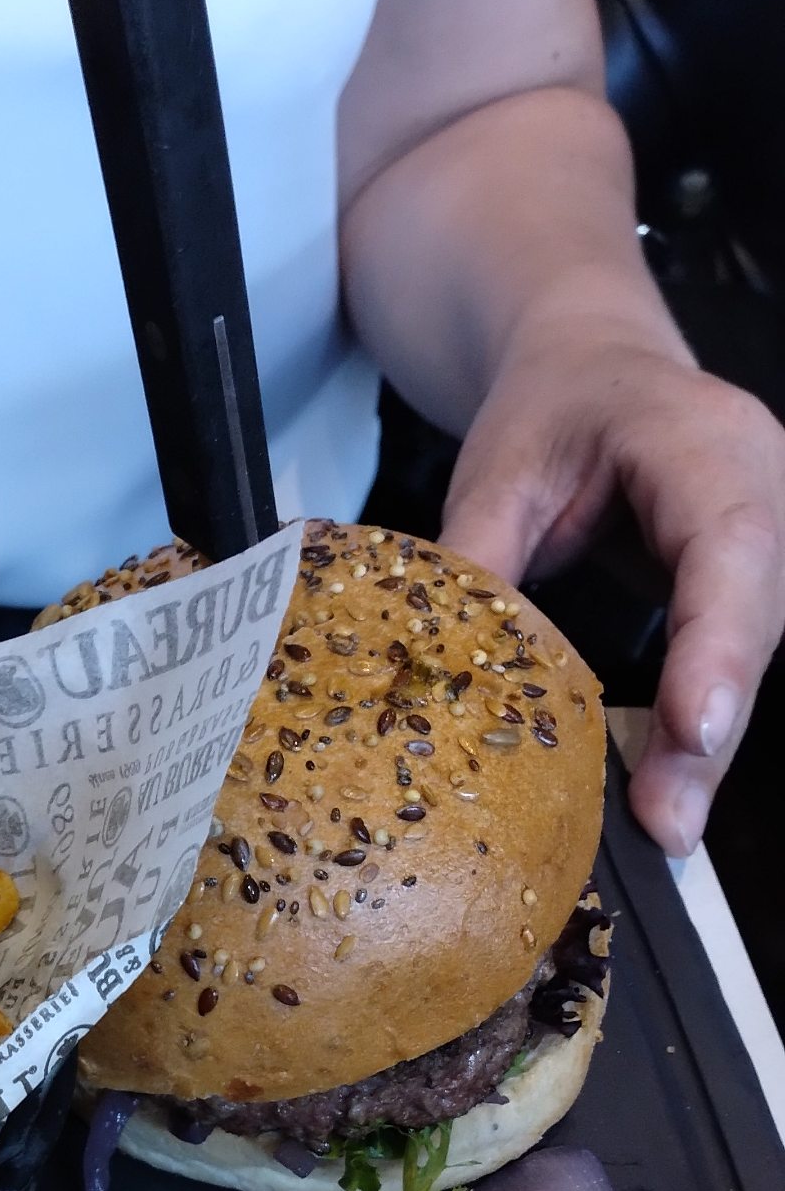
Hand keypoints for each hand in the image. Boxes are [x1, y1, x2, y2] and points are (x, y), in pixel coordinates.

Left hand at [439, 329, 784, 855]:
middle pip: (760, 617)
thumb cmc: (550, 407)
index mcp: (702, 441)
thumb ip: (479, 558)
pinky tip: (669, 785)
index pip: (730, 547)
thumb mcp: (496, 468)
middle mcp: (764, 481)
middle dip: (715, 729)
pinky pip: (739, 652)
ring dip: (712, 742)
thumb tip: (440, 671)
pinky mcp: (757, 575)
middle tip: (670, 825)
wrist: (594, 365)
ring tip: (666, 823)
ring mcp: (774, 528)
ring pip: (760, 646)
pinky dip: (704, 721)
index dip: (718, 648)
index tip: (695, 731)